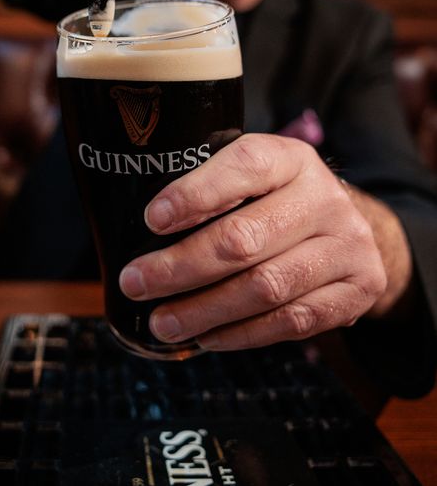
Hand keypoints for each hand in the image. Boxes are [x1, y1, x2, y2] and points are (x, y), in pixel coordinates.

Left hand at [119, 134, 410, 350]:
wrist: (351, 228)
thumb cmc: (277, 201)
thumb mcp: (251, 176)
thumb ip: (208, 188)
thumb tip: (136, 221)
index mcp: (290, 158)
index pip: (243, 166)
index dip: (195, 194)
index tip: (151, 220)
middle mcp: (324, 197)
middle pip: (245, 238)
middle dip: (181, 267)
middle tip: (136, 284)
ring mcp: (347, 244)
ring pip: (267, 287)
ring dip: (205, 310)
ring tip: (162, 322)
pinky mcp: (358, 289)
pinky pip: (292, 322)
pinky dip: (241, 334)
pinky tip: (206, 336)